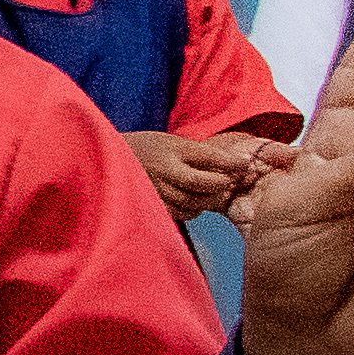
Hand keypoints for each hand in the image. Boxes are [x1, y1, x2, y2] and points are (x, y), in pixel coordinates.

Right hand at [123, 127, 276, 221]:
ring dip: (211, 199)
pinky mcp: (154, 207)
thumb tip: (237, 164)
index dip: (232, 164)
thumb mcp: (171, 141)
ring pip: (196, 202)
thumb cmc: (145, 148)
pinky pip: (183, 213)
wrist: (107, 161)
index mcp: (170, 150)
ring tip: (217, 193)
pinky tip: (196, 201)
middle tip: (232, 182)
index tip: (246, 166)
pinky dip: (195, 208)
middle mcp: (164, 171)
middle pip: (204, 184)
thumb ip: (201, 153)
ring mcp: (157, 191)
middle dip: (223, 184)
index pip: (210, 158)